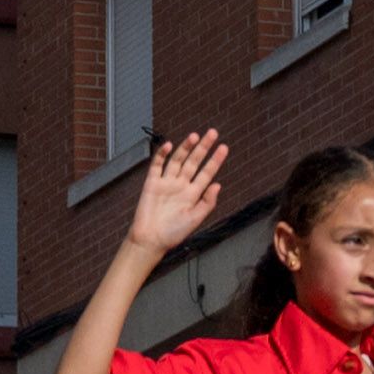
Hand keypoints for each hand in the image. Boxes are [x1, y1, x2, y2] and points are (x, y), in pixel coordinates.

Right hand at [125, 129, 227, 255]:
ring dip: (186, 147)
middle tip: (213, 133)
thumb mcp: (195, 219)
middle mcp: (181, 185)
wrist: (150, 240)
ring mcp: (166, 183)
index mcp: (193, 194)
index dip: (215, 160)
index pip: (207, 173)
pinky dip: (162, 154)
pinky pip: (157, 165)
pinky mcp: (152, 183)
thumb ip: (207, 202)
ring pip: (178, 160)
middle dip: (203, 148)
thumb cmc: (173, 234)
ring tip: (195, 136)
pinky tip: (169, 146)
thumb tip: (218, 184)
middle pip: (194, 162)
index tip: (224, 147)